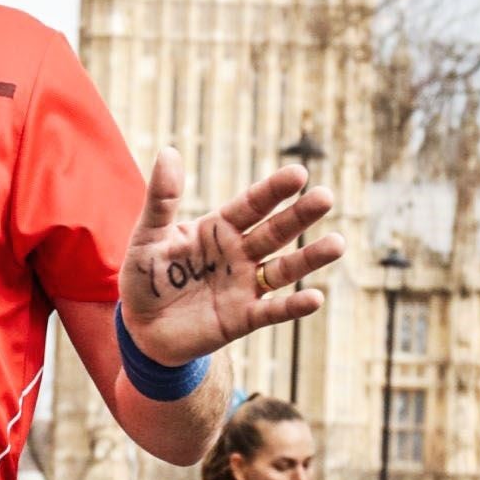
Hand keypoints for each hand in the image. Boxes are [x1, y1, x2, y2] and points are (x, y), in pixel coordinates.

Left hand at [118, 152, 341, 367]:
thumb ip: (162, 199)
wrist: (141, 328)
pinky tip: (314, 298)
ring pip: (283, 270)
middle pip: (275, 231)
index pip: (252, 204)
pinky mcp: (242, 318)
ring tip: (338, 244)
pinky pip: (272, 311)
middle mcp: (239, 254)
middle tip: (325, 197)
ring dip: (310, 258)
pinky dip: (292, 306)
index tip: (299, 174)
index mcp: (219, 229)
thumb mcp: (148, 236)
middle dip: (300, 215)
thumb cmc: (145, 277)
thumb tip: (169, 151)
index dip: (274, 190)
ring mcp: (244, 286)